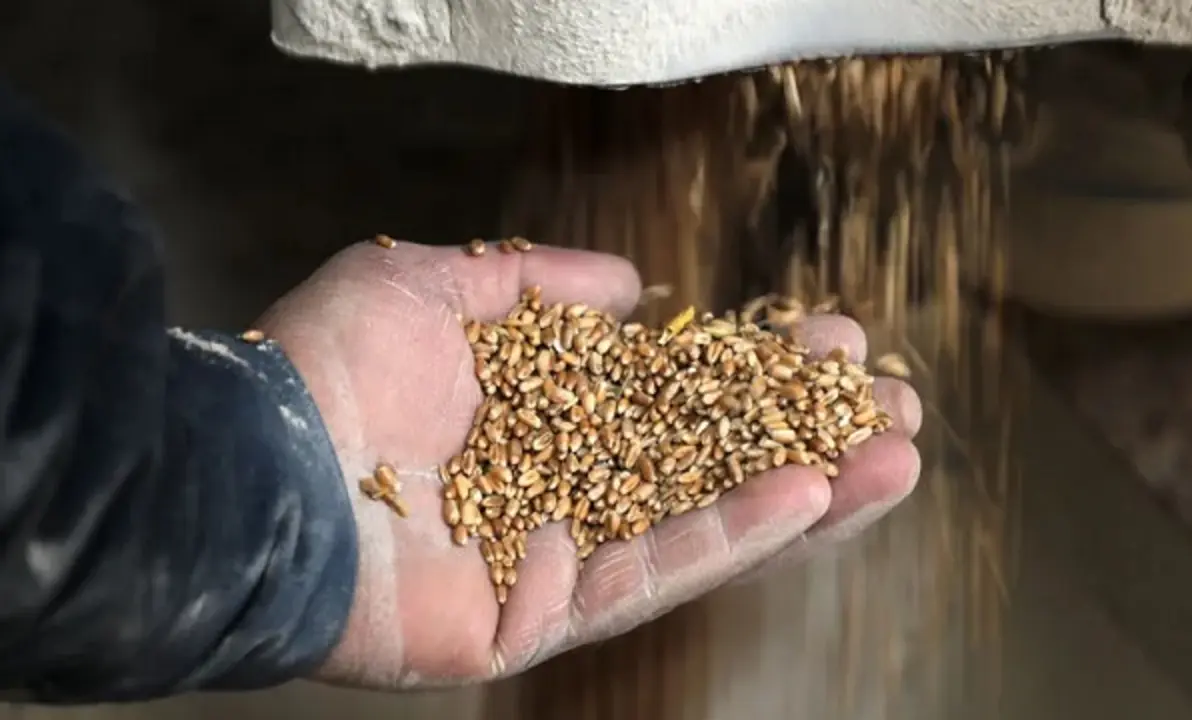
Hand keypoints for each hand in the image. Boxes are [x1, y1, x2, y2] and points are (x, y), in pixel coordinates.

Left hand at [256, 240, 921, 689]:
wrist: (256, 470)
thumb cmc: (329, 371)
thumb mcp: (431, 284)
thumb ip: (534, 281)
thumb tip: (632, 286)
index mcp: (540, 414)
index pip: (675, 394)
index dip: (754, 370)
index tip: (829, 339)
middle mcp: (561, 486)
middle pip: (709, 462)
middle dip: (804, 431)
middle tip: (890, 400)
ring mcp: (559, 556)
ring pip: (705, 522)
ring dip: (806, 490)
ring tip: (896, 454)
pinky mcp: (546, 616)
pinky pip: (654, 574)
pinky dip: (735, 535)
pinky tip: (811, 494)